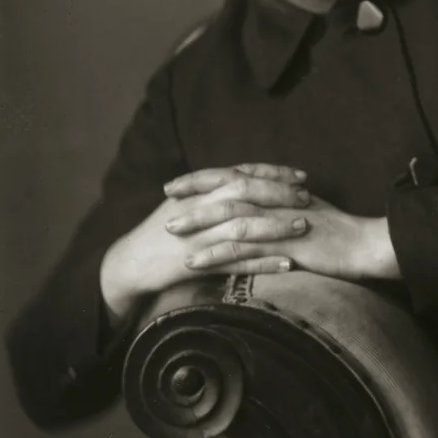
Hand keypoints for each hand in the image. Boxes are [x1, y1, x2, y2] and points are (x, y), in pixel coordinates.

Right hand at [99, 163, 308, 323]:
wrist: (131, 262)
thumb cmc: (161, 231)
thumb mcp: (185, 203)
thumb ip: (213, 191)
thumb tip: (246, 179)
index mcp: (198, 191)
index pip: (241, 174)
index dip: (273, 173)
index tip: (300, 176)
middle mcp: (200, 208)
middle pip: (246, 194)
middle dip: (279, 194)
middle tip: (307, 198)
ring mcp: (199, 236)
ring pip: (244, 226)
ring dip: (277, 226)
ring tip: (304, 226)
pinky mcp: (199, 263)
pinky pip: (237, 262)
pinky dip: (264, 263)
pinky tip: (288, 265)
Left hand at [161, 163, 401, 281]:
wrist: (368, 245)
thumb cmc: (339, 233)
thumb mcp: (306, 212)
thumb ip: (279, 205)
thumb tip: (257, 205)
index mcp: (280, 190)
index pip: (234, 176)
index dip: (203, 178)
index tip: (176, 184)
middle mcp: (277, 201)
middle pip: (227, 192)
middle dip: (193, 196)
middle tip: (164, 202)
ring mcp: (281, 222)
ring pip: (231, 218)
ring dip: (198, 224)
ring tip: (170, 232)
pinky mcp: (285, 247)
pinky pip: (245, 250)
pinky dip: (217, 254)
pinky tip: (196, 263)